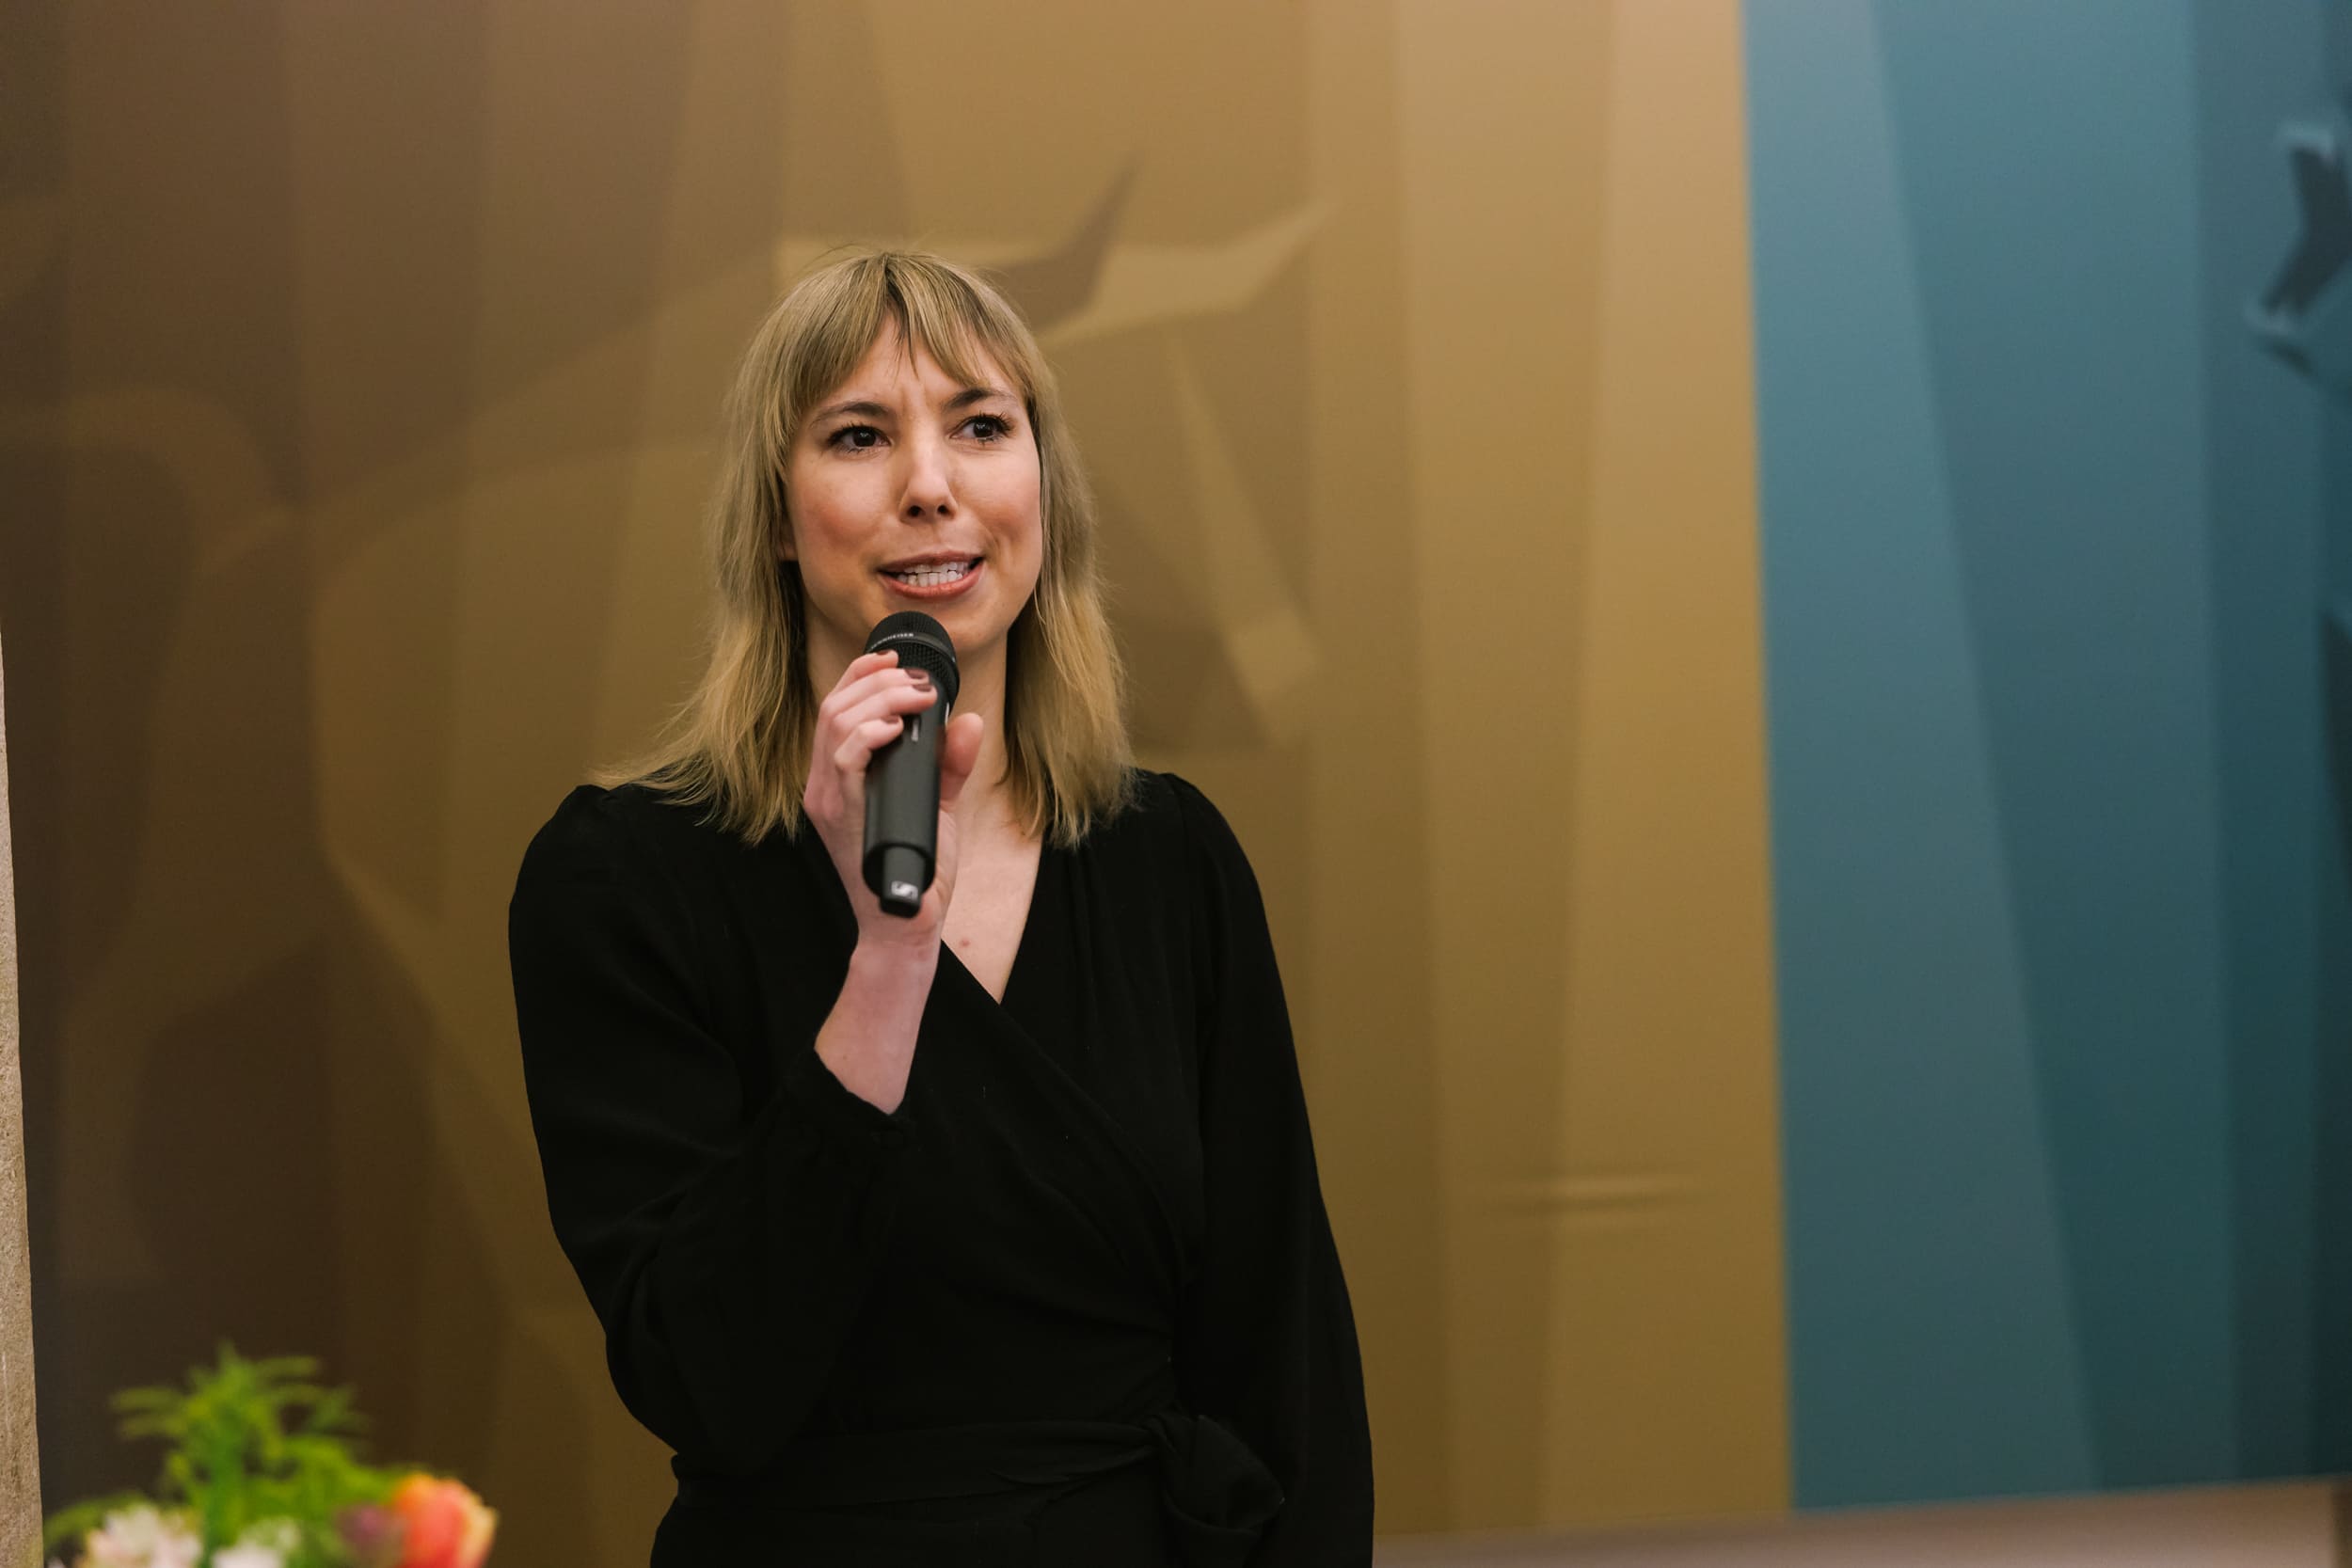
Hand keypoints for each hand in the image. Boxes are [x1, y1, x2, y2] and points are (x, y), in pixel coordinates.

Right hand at [800, 650, 985, 953]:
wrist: (908, 921)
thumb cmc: (918, 865)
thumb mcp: (939, 803)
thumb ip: (951, 764)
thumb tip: (968, 721)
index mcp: (838, 774)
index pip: (835, 706)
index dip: (861, 674)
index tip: (896, 660)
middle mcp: (824, 783)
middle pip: (834, 705)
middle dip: (879, 680)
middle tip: (920, 684)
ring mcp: (829, 799)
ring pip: (835, 722)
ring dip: (880, 698)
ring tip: (916, 697)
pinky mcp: (841, 815)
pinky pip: (843, 759)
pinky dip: (868, 733)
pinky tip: (895, 727)